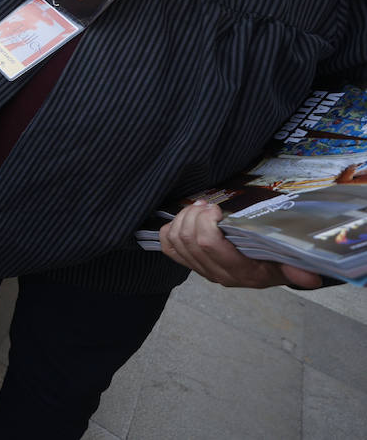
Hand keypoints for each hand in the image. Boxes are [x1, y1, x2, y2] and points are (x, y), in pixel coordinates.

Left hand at [159, 201, 321, 289]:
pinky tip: (186, 219)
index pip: (208, 245)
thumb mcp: (288, 264)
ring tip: (199, 207)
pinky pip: (169, 247)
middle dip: (193, 215)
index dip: (205, 222)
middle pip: (188, 239)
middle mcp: (217, 273)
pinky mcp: (190, 264)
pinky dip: (171, 229)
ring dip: (183, 218)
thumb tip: (311, 276)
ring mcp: (201, 270)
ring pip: (177, 240)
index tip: (217, 208)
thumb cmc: (274, 263)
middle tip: (206, 204)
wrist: (265, 274)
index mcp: (239, 271)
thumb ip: (296, 270)